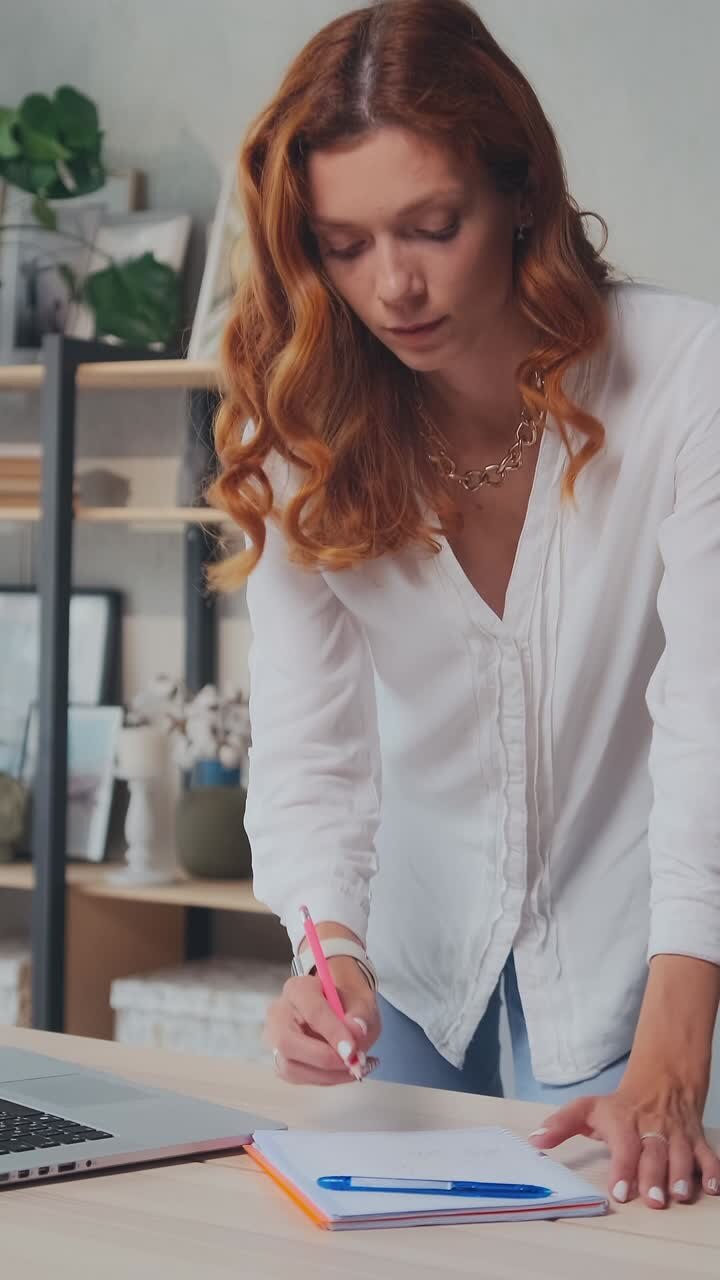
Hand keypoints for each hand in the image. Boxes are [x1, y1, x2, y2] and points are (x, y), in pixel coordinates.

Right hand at [264, 956, 380, 1084]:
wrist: (337, 1011)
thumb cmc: (346, 1004)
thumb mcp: (361, 1002)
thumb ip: (360, 1014)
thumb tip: (356, 1031)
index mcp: (298, 989)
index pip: (312, 1012)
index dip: (333, 1033)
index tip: (353, 1051)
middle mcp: (278, 1014)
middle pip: (287, 1042)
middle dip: (324, 1059)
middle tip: (353, 1063)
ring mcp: (275, 1040)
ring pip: (290, 1066)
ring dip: (327, 1075)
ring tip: (356, 1069)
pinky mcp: (280, 1061)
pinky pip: (297, 1078)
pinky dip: (325, 1080)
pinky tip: (346, 1072)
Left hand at [528, 1070, 719, 1207]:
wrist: (661, 1078)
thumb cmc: (619, 1104)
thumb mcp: (587, 1108)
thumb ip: (561, 1125)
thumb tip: (534, 1140)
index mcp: (623, 1122)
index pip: (624, 1145)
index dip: (622, 1167)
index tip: (619, 1191)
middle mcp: (651, 1128)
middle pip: (654, 1152)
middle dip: (654, 1176)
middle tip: (653, 1200)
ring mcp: (676, 1134)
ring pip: (682, 1154)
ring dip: (682, 1175)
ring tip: (680, 1196)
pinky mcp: (695, 1139)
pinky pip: (707, 1154)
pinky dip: (712, 1170)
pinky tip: (713, 1188)